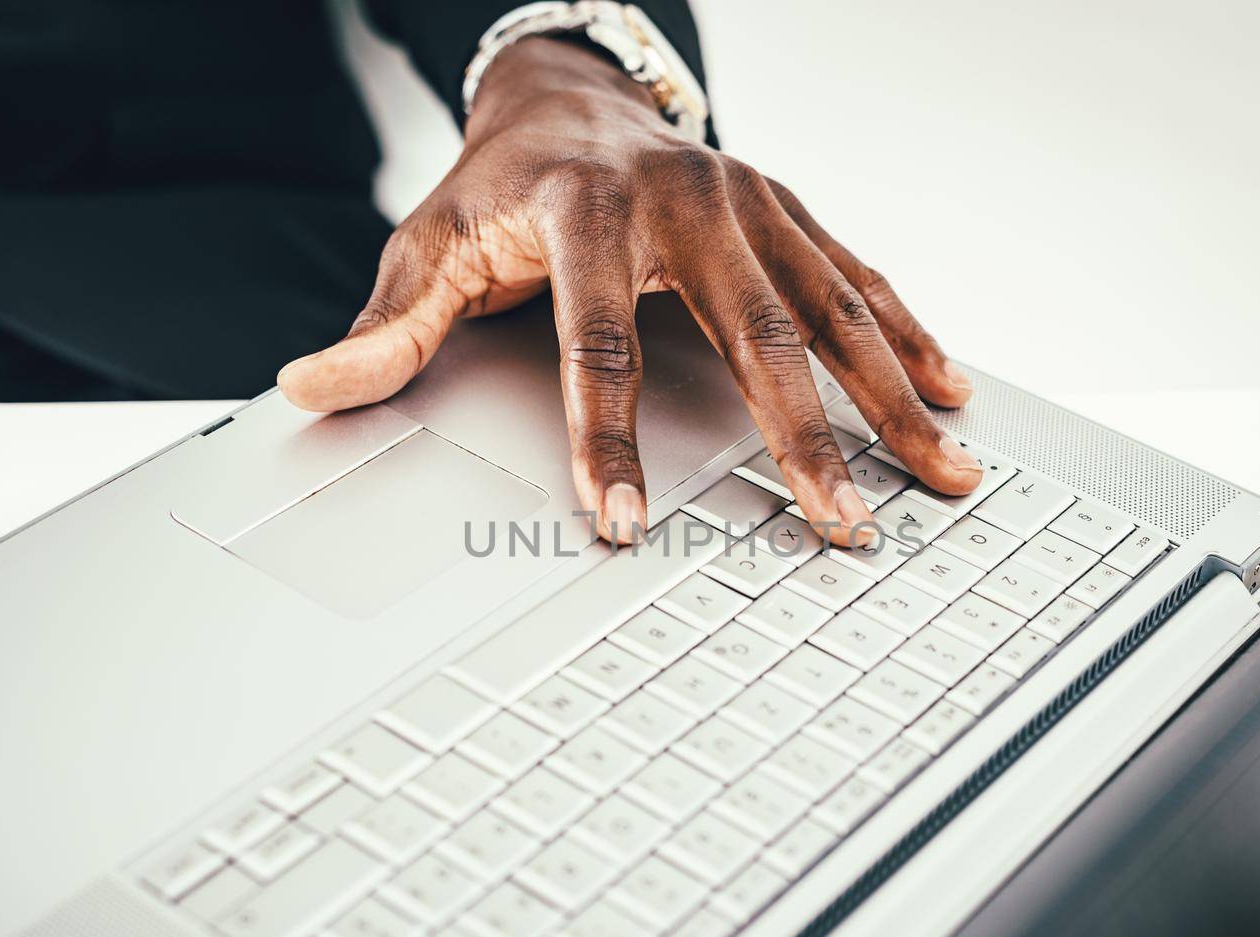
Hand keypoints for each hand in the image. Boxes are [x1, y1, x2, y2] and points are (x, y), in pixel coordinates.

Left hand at [277, 37, 980, 545]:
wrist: (571, 92)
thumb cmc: (500, 185)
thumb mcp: (430, 242)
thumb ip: (388, 322)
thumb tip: (310, 388)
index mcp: (588, 211)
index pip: (597, 344)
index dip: (603, 438)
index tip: (619, 522)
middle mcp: (687, 200)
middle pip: (756, 332)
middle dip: (805, 436)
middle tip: (839, 521)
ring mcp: (752, 201)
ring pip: (836, 306)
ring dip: (894, 394)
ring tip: (944, 470)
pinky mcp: (789, 208)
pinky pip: (861, 276)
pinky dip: (908, 336)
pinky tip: (949, 391)